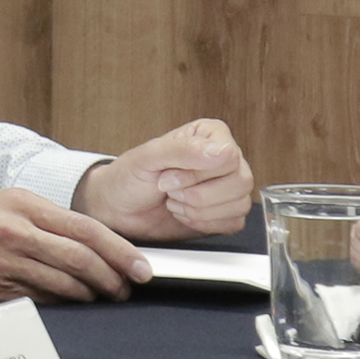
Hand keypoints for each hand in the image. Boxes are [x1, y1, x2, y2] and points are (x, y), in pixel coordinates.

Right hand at [0, 189, 149, 301]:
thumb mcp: (0, 201)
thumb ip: (42, 217)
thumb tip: (85, 240)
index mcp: (20, 204)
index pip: (85, 228)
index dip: (119, 250)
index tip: (140, 266)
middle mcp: (14, 232)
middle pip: (81, 259)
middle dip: (113, 278)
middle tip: (126, 288)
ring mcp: (4, 264)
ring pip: (65, 285)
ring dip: (91, 295)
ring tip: (102, 297)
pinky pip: (41, 301)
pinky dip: (62, 303)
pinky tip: (70, 302)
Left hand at [74, 119, 254, 242]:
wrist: (118, 209)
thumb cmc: (129, 177)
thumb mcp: (147, 156)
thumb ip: (183, 150)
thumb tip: (224, 152)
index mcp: (210, 135)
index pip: (230, 156)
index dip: (198, 173)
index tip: (168, 175)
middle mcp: (224, 159)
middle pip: (241, 182)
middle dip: (197, 194)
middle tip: (169, 190)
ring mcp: (226, 186)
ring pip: (240, 205)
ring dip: (199, 210)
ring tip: (174, 200)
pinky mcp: (224, 213)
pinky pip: (234, 223)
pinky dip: (204, 224)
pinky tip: (184, 214)